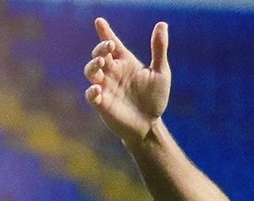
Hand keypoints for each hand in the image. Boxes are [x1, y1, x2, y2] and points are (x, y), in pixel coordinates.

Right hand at [83, 17, 170, 146]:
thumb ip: (158, 49)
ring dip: (93, 65)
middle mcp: (112, 72)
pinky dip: (92, 91)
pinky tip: (97, 89)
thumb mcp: (161, 72)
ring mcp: (105, 86)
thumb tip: (162, 24)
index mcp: (125, 62)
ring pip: (91, 71)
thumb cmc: (154, 98)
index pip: (112, 44)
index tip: (100, 22)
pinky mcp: (102, 103)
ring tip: (102, 62)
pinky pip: (91, 95)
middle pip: (100, 55)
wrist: (150, 124)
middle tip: (110, 47)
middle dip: (101, 49)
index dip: (105, 33)